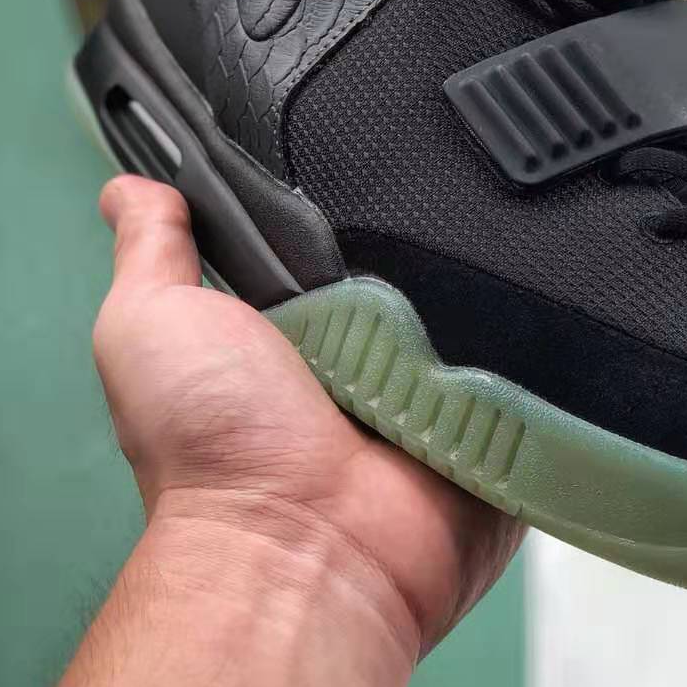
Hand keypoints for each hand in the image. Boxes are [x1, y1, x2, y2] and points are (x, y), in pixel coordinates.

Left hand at [92, 175, 522, 656]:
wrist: (303, 552)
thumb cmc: (213, 444)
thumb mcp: (151, 326)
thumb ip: (153, 251)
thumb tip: (130, 184)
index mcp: (305, 331)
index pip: (345, 239)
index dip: (352, 195)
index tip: (370, 134)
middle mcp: (380, 359)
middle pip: (428, 262)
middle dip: (438, 221)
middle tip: (454, 164)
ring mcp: (448, 394)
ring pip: (494, 304)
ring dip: (501, 272)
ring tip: (512, 217)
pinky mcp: (506, 426)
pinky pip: (545, 363)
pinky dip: (549, 334)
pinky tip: (557, 282)